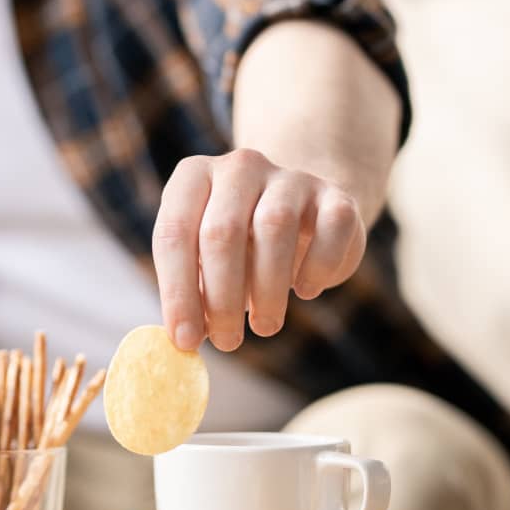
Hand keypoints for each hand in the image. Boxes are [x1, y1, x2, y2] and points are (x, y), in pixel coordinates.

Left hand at [153, 149, 366, 352]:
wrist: (300, 211)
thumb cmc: (238, 245)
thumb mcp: (204, 258)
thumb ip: (191, 289)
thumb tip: (183, 339)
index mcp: (194, 177)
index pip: (174, 232)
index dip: (176, 291)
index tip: (185, 339)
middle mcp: (238, 167)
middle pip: (221, 232)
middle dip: (221, 298)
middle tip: (226, 342)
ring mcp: (289, 177)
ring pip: (274, 228)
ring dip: (267, 289)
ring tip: (264, 327)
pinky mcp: (335, 195)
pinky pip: (331, 228)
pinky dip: (317, 267)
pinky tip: (305, 291)